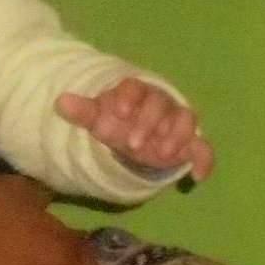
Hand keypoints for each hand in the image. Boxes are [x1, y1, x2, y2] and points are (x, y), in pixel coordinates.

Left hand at [57, 78, 215, 179]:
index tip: (120, 112)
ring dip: (176, 136)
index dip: (129, 97)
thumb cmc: (118, 120)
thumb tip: (60, 102)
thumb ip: (84, 111)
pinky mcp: (190, 143)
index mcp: (136, 93)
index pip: (135, 87)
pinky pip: (203, 148)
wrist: (137, 132)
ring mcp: (177, 121)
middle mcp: (160, 103)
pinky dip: (204, 160)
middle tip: (132, 144)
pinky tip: (198, 177)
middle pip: (160, 105)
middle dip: (148, 123)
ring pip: (185, 120)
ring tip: (162, 155)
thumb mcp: (99, 118)